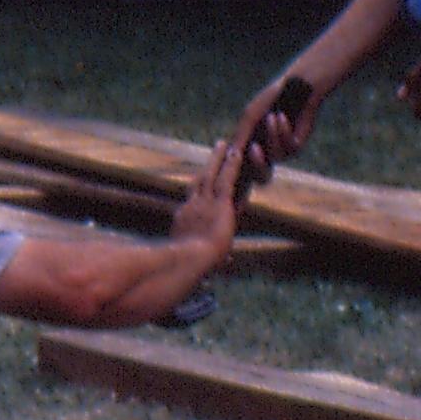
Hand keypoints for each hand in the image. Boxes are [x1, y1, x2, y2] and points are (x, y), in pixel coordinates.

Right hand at [169, 127, 249, 259]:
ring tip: (224, 144)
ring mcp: (204, 203)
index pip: (193, 204)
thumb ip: (202, 266)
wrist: (191, 260)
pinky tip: (237, 151)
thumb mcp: (190, 265)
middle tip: (214, 153)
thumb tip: (209, 275)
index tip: (202, 184)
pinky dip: (232, 164)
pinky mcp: (220, 203)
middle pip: (198, 183)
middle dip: (206, 167)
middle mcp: (191, 208)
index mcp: (183, 223)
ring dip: (218, 158)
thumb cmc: (187, 268)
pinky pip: (227, 178)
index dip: (198, 194)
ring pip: (211, 175)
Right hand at [235, 73, 315, 185]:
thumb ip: (241, 136)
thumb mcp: (250, 117)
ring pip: (274, 157)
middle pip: (260, 177)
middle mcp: (265, 153)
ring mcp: (281, 151)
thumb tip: (229, 156)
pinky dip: (283, 131)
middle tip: (254, 148)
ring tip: (272, 116)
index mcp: (249, 146)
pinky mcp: (296, 147)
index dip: (239, 171)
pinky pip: (288, 147)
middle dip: (257, 164)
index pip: (243, 169)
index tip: (236, 161)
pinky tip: (282, 116)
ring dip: (272, 135)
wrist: (295, 89)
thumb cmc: (269, 99)